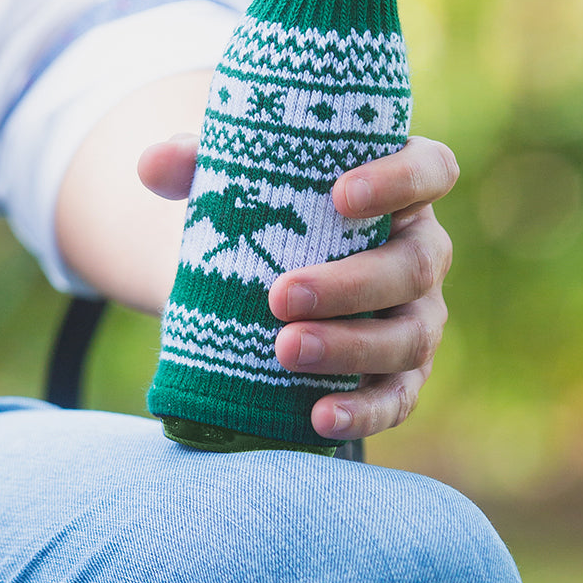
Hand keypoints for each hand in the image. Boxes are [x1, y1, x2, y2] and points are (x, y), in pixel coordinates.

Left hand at [138, 134, 458, 441]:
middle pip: (415, 265)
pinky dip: (364, 412)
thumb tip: (152, 165)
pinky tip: (319, 418)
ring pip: (409, 336)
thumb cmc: (263, 214)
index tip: (340, 195)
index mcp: (399, 188)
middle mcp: (421, 250)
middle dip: (351, 284)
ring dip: (350, 348)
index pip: (430, 170)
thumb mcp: (231, 181)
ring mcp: (417, 315)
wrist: (260, 280)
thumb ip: (194, 165)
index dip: (400, 180)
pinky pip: (397, 397)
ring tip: (283, 351)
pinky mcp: (401, 373)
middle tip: (279, 296)